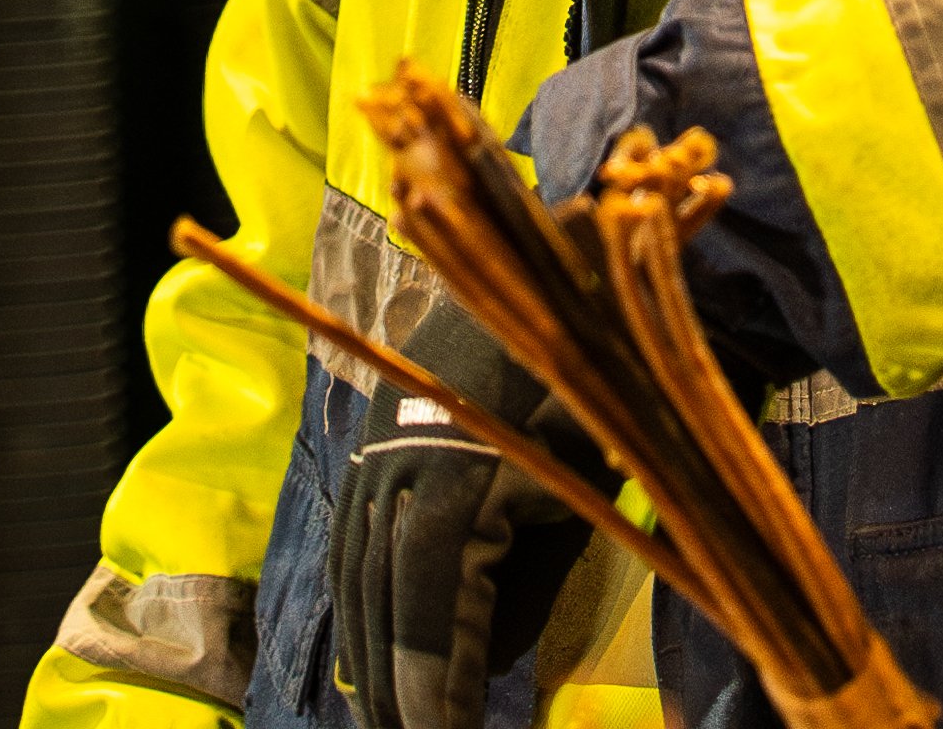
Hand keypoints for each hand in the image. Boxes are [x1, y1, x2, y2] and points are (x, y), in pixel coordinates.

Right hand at [327, 316, 608, 728]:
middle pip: (381, 605)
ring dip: (368, 663)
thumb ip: (545, 554)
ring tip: (387, 728)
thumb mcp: (591, 446)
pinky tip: (366, 668)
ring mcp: (378, 461)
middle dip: (395, 691)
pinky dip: (357, 615)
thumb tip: (489, 650)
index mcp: (461, 468)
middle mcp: (402, 469)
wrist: (520, 261)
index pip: (428, 601)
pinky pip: (351, 554)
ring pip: (357, 583)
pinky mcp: (371, 459)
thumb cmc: (580, 361)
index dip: (432, 680)